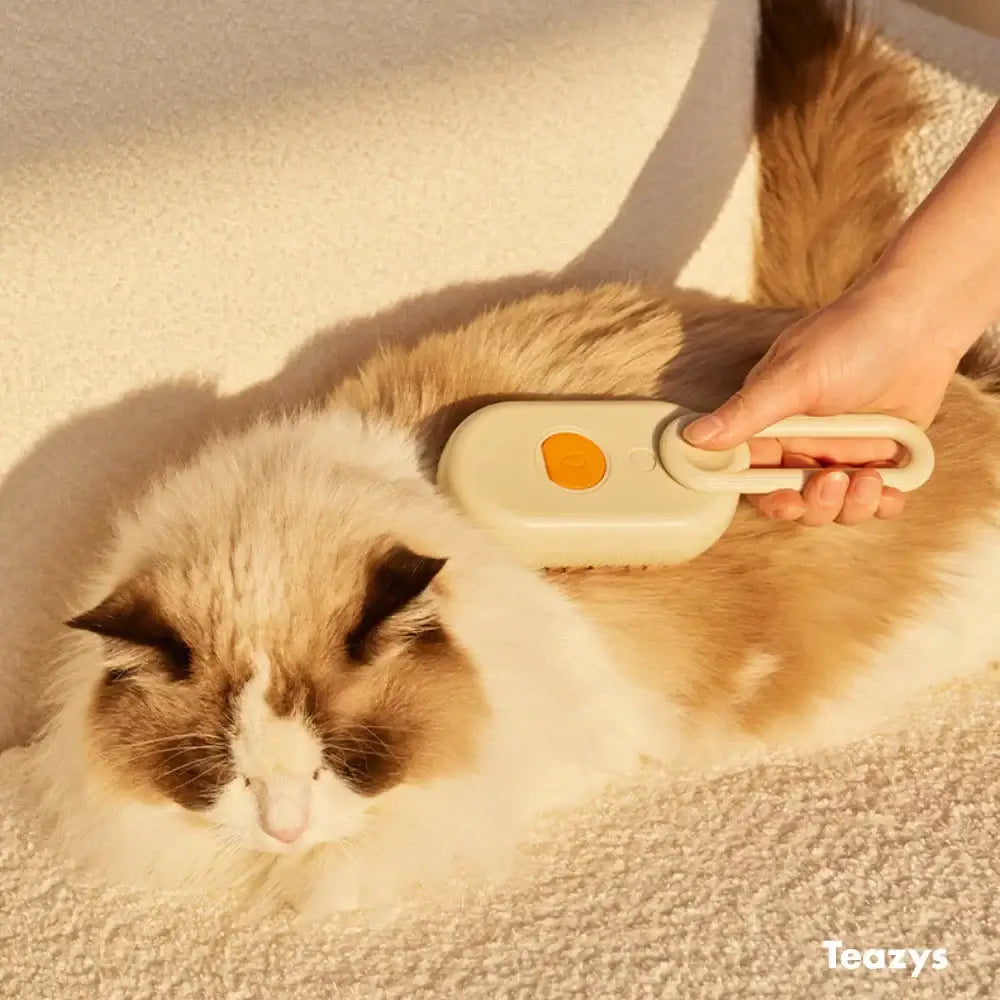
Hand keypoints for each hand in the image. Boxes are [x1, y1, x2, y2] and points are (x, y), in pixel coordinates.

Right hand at [683, 279, 963, 524]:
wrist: (923, 317)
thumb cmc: (852, 336)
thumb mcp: (793, 376)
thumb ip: (746, 413)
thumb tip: (691, 437)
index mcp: (771, 423)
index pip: (752, 475)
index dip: (764, 495)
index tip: (781, 499)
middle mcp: (803, 442)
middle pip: (794, 500)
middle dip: (812, 504)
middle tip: (829, 482)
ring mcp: (842, 451)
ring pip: (834, 506)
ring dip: (850, 506)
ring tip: (869, 480)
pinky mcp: (882, 457)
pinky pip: (875, 499)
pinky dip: (882, 504)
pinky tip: (889, 491)